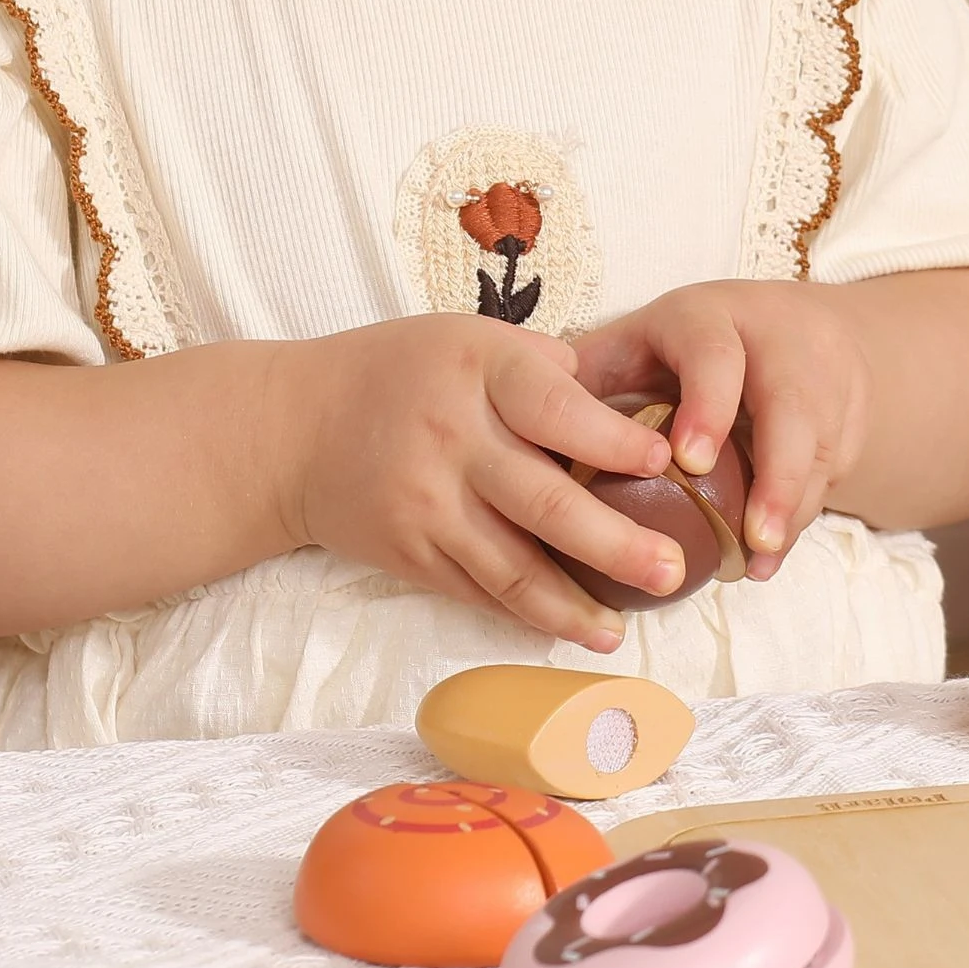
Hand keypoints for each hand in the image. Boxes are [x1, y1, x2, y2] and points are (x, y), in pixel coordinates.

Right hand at [277, 315, 684, 650]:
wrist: (294, 428)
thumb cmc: (402, 371)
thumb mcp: (469, 338)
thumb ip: (543, 367)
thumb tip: (622, 411)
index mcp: (478, 370)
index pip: (556, 408)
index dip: (613, 440)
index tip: (667, 462)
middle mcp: (453, 439)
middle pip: (544, 502)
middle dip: (617, 544)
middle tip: (674, 572)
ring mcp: (428, 504)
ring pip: (512, 568)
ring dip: (573, 605)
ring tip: (623, 629)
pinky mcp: (409, 554)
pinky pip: (478, 592)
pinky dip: (527, 615)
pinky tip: (570, 627)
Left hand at [572, 282, 870, 580]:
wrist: (801, 330)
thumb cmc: (692, 343)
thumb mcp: (640, 339)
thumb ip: (590, 376)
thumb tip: (519, 432)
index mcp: (712, 319)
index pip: (716, 354)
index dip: (706, 406)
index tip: (687, 461)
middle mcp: (776, 345)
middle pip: (791, 406)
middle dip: (775, 473)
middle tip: (751, 532)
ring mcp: (821, 384)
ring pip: (817, 449)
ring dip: (791, 509)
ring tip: (757, 562)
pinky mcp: (844, 425)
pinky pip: (829, 478)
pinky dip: (799, 521)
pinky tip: (766, 559)